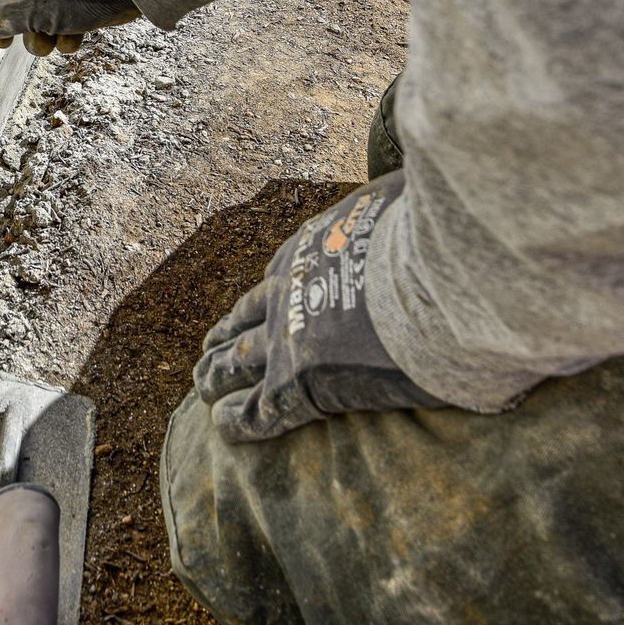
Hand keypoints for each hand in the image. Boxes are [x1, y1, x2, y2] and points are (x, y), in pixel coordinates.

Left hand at [192, 171, 445, 441]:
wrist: (421, 280)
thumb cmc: (421, 238)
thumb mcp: (395, 204)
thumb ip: (387, 209)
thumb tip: (401, 198)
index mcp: (308, 252)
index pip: (278, 274)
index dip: (268, 292)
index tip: (262, 302)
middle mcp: (287, 293)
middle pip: (244, 318)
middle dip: (226, 334)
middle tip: (210, 347)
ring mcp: (286, 339)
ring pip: (236, 361)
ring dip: (216, 374)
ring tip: (202, 387)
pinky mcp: (296, 384)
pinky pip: (257, 408)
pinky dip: (237, 419)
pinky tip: (221, 426)